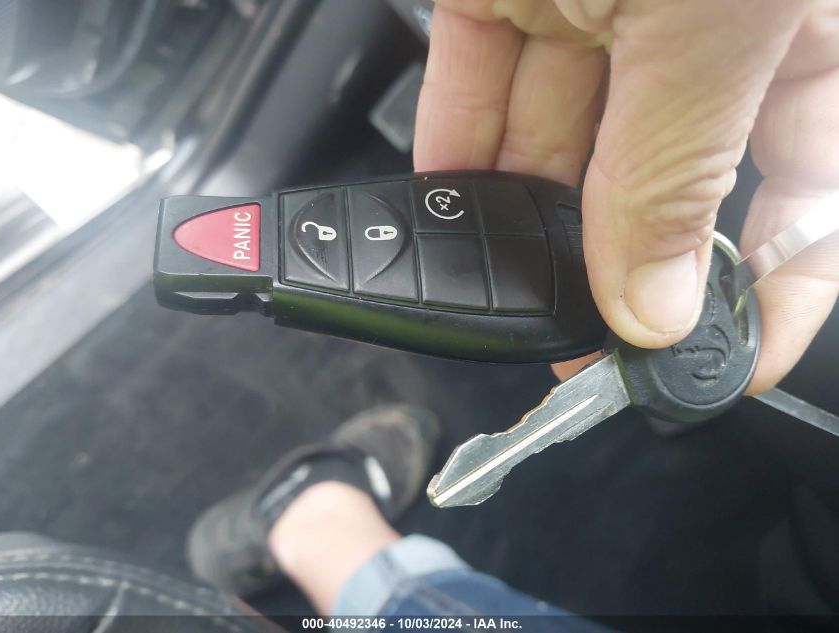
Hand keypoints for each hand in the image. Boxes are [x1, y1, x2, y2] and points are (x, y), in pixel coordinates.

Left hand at [413, 0, 838, 392]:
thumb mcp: (713, 26)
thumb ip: (680, 166)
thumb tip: (657, 306)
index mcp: (791, 26)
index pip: (807, 181)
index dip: (776, 280)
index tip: (735, 356)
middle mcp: (692, 26)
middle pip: (659, 169)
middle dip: (616, 259)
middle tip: (590, 337)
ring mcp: (595, 1)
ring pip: (556, 132)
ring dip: (526, 215)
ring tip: (508, 284)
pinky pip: (473, 78)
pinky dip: (457, 144)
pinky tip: (454, 204)